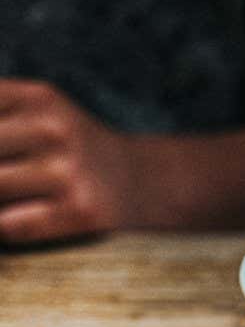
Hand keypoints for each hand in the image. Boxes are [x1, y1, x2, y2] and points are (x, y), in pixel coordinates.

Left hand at [0, 79, 136, 244]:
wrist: (148, 185)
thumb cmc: (71, 154)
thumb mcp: (38, 116)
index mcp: (39, 99)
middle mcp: (57, 129)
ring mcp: (72, 171)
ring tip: (10, 195)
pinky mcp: (84, 212)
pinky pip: (12, 225)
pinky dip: (3, 227)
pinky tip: (12, 221)